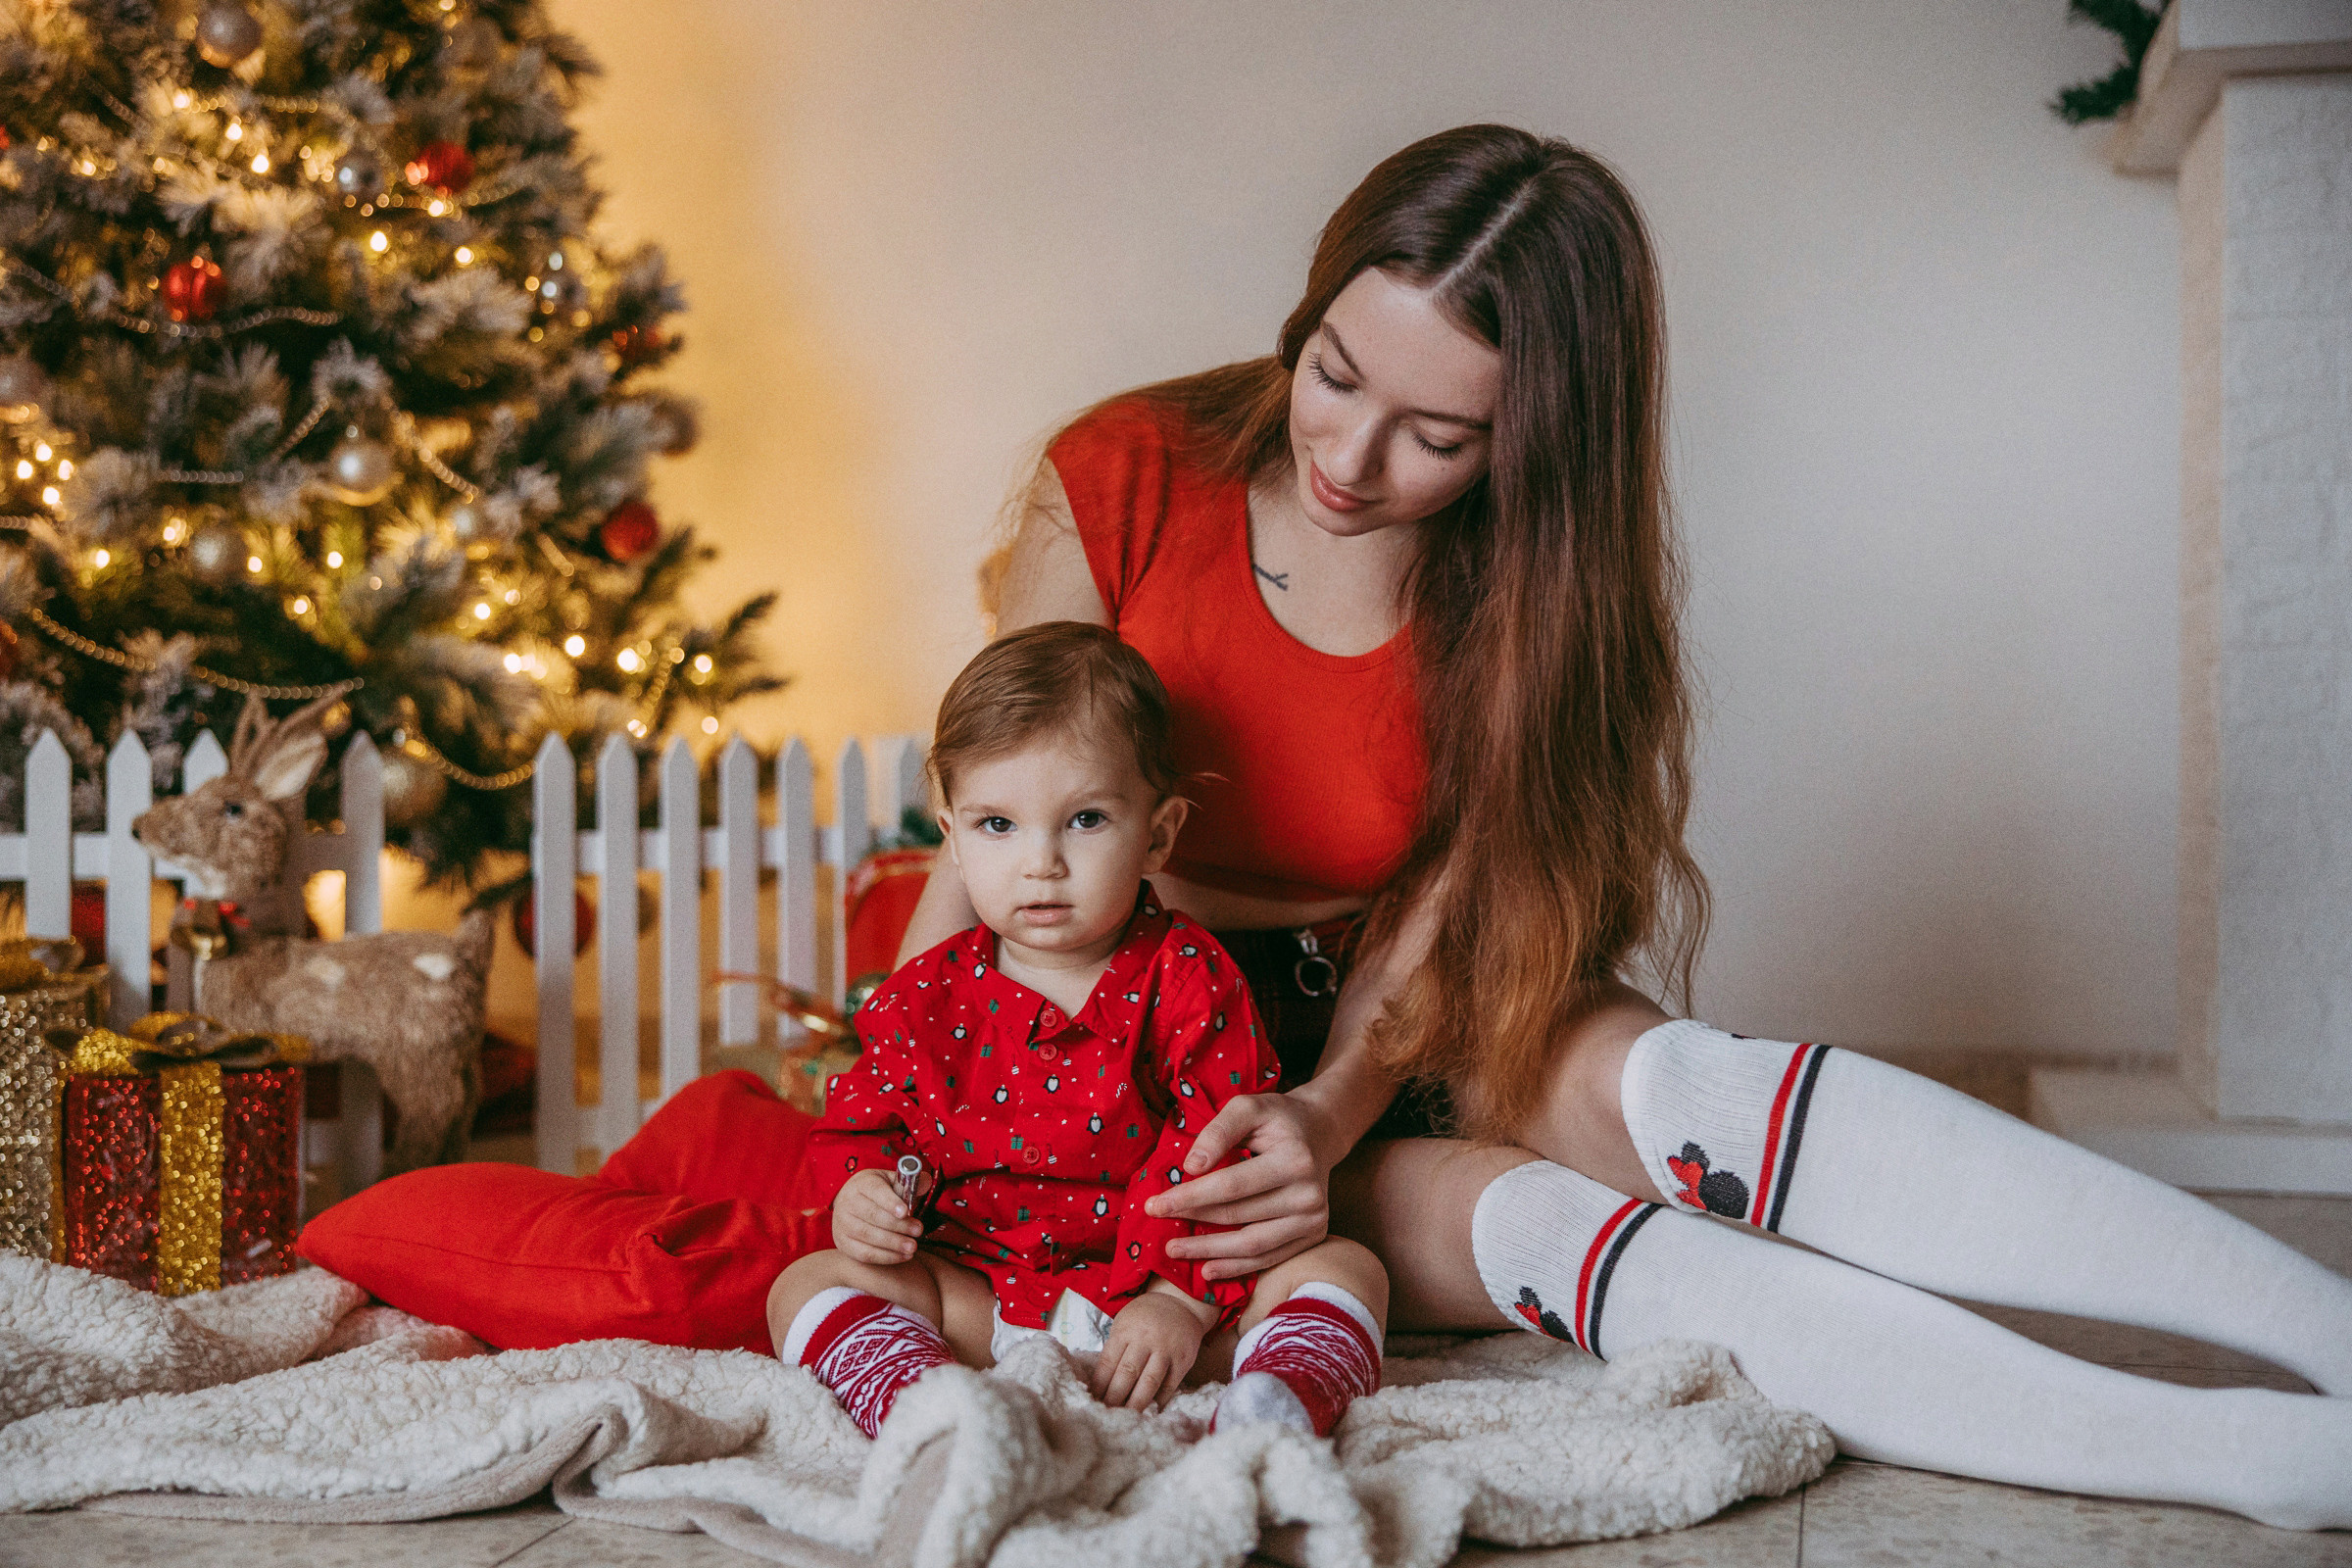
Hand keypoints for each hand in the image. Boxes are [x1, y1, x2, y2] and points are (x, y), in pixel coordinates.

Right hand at [831, 1166, 924, 1265]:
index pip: (876, 1191)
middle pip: (873, 1215)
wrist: (850, 1203)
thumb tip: (926, 1183)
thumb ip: (910, 1182)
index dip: (891, 1202)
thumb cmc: (877, 1193)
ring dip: (893, 1244)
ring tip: (913, 1247)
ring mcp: (842, 1224)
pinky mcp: (843, 1243)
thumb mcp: (892, 1181)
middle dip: (898, 1225)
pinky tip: (903, 1256)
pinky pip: (864, 1253)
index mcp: (862, 1183)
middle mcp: (848, 1202)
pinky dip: (885, 1257)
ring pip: (868, 1236)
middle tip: (918, 1231)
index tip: (906, 1212)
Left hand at [1092, 1288, 1209, 1409]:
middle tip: (1107, 1415)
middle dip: (1115, 1397)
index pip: (1108, 1362)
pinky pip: (1170, 1384)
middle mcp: (1145, 1340)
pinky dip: (1160, 1399)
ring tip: (1127, 1417)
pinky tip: (1151, 1410)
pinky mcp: (1183, 1360)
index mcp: (1125, 1331)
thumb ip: (1116, 1348)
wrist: (1180, 1303)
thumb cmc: (1145, 1317)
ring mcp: (1166, 1350)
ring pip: (1149, 1381)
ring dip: (1137, 1402)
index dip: (1100, 1384)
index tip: (1094, 1400)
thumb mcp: (1125, 1323)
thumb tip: (1101, 1382)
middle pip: (1127, 1373)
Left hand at [1145, 1092, 1332, 1280]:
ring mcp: (1314, 1219)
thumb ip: (1218, 1131)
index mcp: (1294, 1159)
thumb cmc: (1278, 1119)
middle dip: (1193, 1222)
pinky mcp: (1314, 1235)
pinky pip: (1269, 1258)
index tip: (1155, 1205)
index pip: (1230, 1185)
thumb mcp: (1248, 1107)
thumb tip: (1191, 1167)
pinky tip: (1208, 1269)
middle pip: (1238, 1217)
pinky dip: (1236, 1267)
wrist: (1320, 1133)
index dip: (1190, 1197)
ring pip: (1252, 1246)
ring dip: (1210, 1252)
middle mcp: (1309, 1194)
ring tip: (1176, 1250)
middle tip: (1158, 1226)